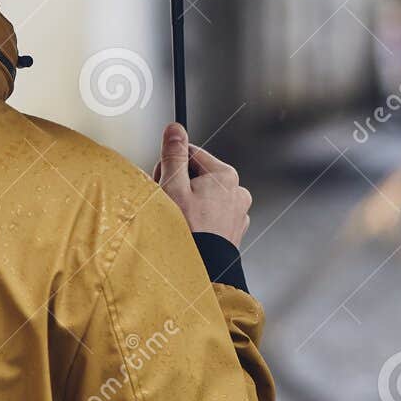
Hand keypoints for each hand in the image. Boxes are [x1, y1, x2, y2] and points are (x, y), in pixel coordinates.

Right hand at [153, 122, 251, 246]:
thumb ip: (174, 155)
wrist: (202, 272)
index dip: (170, 165)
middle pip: (198, 174)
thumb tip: (175, 128)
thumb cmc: (187, 231)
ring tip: (179, 221)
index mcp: (225, 175)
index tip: (161, 181)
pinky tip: (190, 231)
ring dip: (189, 203)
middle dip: (179, 186)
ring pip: (205, 196)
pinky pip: (213, 216)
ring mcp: (238, 212)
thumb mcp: (173, 187)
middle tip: (168, 204)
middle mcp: (237, 191)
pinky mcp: (234, 230)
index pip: (190, 153)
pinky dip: (200, 220)